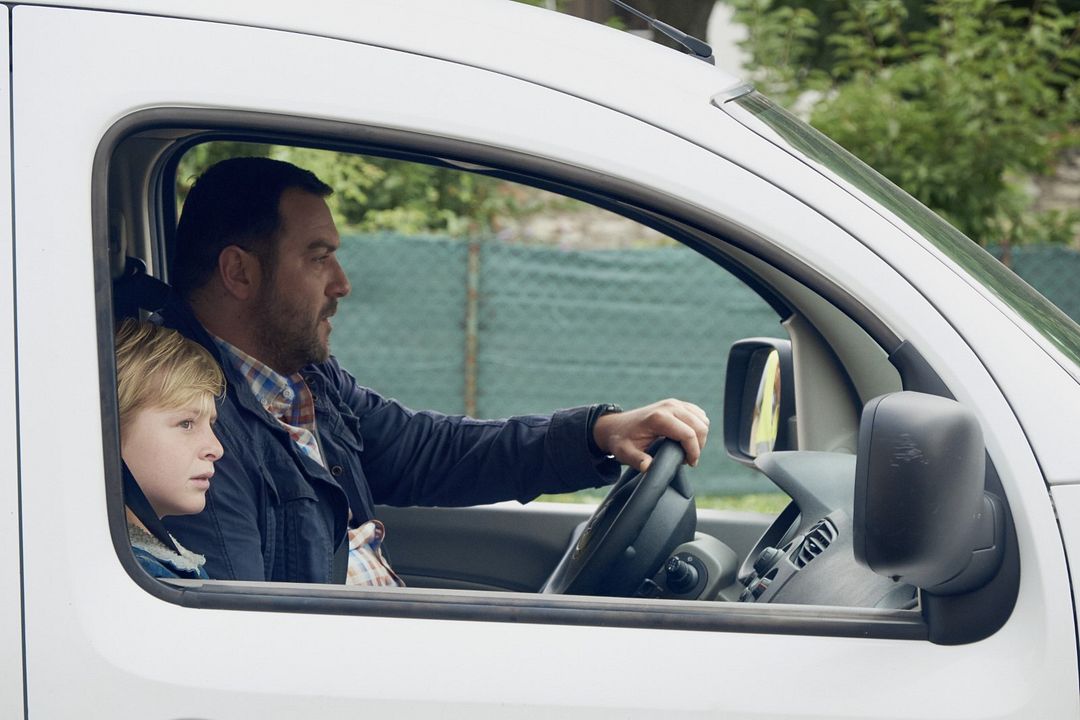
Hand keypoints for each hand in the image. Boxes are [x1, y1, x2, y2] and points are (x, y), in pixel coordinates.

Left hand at [592, 399, 709, 472]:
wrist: (616, 426)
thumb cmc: (622, 440)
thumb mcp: (625, 453)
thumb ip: (637, 460)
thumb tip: (648, 467)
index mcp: (659, 418)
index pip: (688, 434)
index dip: (694, 452)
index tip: (689, 464)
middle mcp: (669, 406)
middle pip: (700, 426)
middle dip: (699, 446)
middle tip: (687, 459)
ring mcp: (674, 403)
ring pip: (702, 420)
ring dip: (700, 437)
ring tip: (687, 450)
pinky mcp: (677, 403)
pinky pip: (699, 414)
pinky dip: (698, 427)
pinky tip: (688, 439)